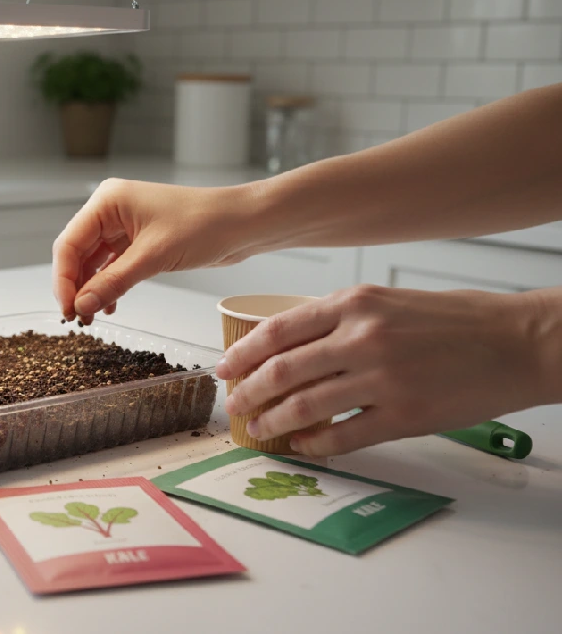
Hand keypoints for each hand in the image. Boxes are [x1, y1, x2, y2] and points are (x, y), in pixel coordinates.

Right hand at [53, 178, 256, 322]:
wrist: (243, 224)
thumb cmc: (204, 225)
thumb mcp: (153, 257)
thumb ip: (113, 283)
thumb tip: (81, 306)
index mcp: (107, 201)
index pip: (69, 243)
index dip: (63, 279)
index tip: (67, 308)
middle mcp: (111, 210)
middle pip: (77, 253)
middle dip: (75, 286)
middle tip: (76, 317)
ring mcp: (124, 226)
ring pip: (93, 262)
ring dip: (91, 289)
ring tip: (90, 317)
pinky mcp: (138, 241)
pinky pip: (112, 266)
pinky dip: (108, 286)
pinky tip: (108, 306)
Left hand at [217, 285, 558, 455]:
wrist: (519, 341)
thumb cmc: (456, 320)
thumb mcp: (389, 300)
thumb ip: (340, 319)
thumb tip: (289, 344)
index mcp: (355, 303)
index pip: (278, 330)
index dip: (243, 353)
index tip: (225, 368)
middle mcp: (363, 337)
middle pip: (281, 370)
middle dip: (248, 391)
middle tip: (234, 404)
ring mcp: (383, 378)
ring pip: (304, 406)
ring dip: (273, 421)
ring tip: (258, 428)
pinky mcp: (405, 415)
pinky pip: (343, 436)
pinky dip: (314, 444)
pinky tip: (302, 445)